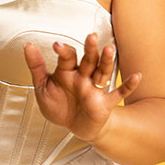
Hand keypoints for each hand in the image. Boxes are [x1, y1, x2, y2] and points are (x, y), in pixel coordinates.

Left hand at [23, 33, 141, 141]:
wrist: (73, 127)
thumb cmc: (59, 105)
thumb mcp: (42, 87)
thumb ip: (36, 67)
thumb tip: (27, 46)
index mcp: (67, 71)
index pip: (67, 57)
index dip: (63, 50)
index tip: (57, 45)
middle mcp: (83, 77)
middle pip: (88, 60)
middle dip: (90, 49)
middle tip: (90, 37)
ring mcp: (95, 89)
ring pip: (102, 72)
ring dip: (106, 61)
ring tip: (109, 49)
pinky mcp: (104, 103)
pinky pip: (118, 94)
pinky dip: (128, 85)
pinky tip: (137, 76)